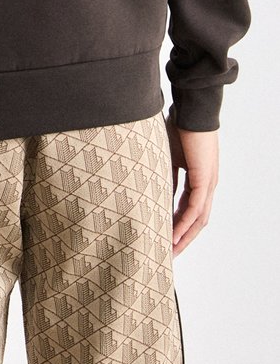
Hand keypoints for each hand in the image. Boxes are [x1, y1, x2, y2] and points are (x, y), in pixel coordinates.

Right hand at [165, 115, 218, 256]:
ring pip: (199, 219)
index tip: (164, 237)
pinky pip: (195, 208)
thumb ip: (164, 174)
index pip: (190, 208)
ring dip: (184, 236)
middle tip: (168, 253)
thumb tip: (154, 191)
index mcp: (199, 178)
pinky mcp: (205, 180)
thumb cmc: (178, 126)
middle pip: (198, 220)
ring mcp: (208, 183)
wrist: (191, 110)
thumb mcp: (167, 156)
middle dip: (183, 238)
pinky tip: (173, 234)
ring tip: (170, 251)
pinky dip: (184, 223)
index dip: (177, 224)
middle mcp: (207, 184)